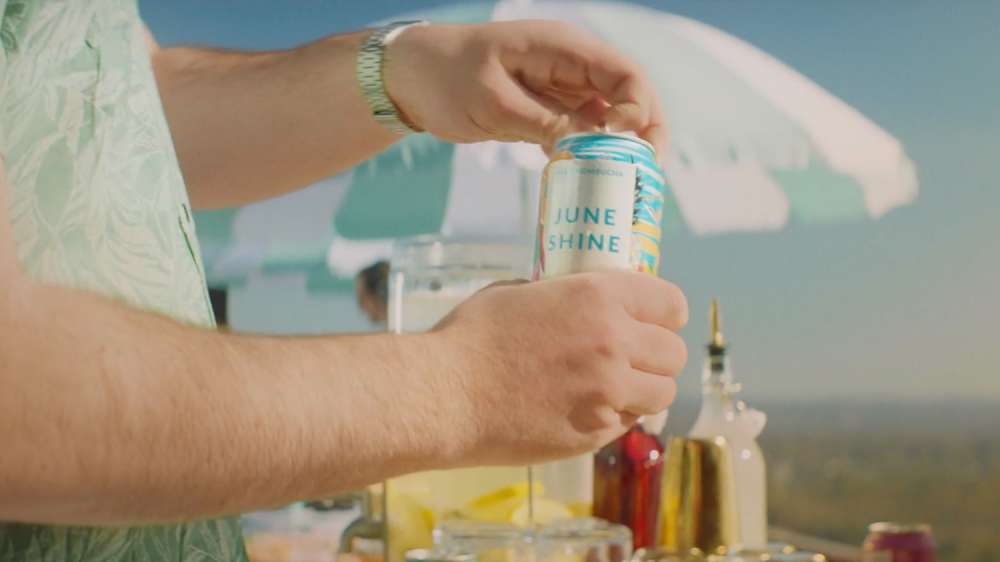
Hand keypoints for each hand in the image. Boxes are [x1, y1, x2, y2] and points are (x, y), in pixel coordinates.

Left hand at [383, 21, 667, 157]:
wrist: (408, 79)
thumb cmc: (444, 79)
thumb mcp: (493, 104)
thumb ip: (544, 122)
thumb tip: (597, 143)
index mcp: (562, 49)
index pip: (626, 74)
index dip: (639, 110)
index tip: (623, 146)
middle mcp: (570, 65)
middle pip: (629, 96)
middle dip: (641, 133)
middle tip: (640, 175)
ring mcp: (561, 88)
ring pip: (610, 116)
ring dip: (618, 148)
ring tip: (619, 185)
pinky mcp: (547, 109)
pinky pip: (583, 130)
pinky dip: (590, 153)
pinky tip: (583, 180)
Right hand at [428, 271, 687, 466]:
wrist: (444, 395)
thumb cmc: (471, 338)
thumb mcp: (519, 293)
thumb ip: (563, 296)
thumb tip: (581, 301)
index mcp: (598, 296)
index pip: (671, 303)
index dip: (665, 313)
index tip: (655, 320)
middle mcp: (614, 342)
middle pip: (673, 353)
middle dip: (657, 355)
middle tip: (633, 358)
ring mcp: (608, 392)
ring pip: (662, 393)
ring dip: (644, 390)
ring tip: (616, 387)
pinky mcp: (596, 433)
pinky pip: (629, 423)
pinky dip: (617, 416)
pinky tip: (587, 408)